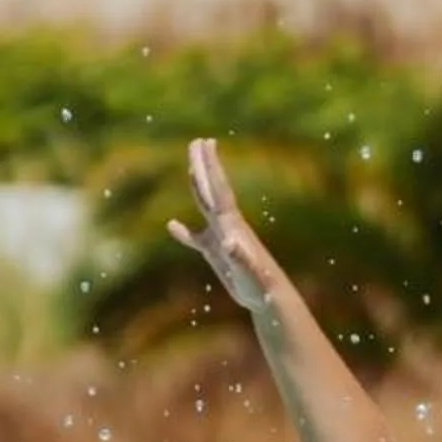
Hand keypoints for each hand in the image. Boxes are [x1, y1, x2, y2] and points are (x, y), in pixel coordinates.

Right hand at [167, 137, 274, 309]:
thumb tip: (228, 243)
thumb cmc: (262, 286)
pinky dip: (184, 233)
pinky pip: (196, 239)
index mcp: (232, 224)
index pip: (218, 190)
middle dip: (204, 166)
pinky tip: (172, 226)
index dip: (211, 167)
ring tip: (192, 167)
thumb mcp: (250, 271)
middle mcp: (226, 226)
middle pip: (211, 190)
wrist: (269, 300)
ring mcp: (221, 239)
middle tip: (198, 140)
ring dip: (197, 187)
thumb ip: (239, 256)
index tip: (206, 143)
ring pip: (205, 207)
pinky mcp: (217, 255)